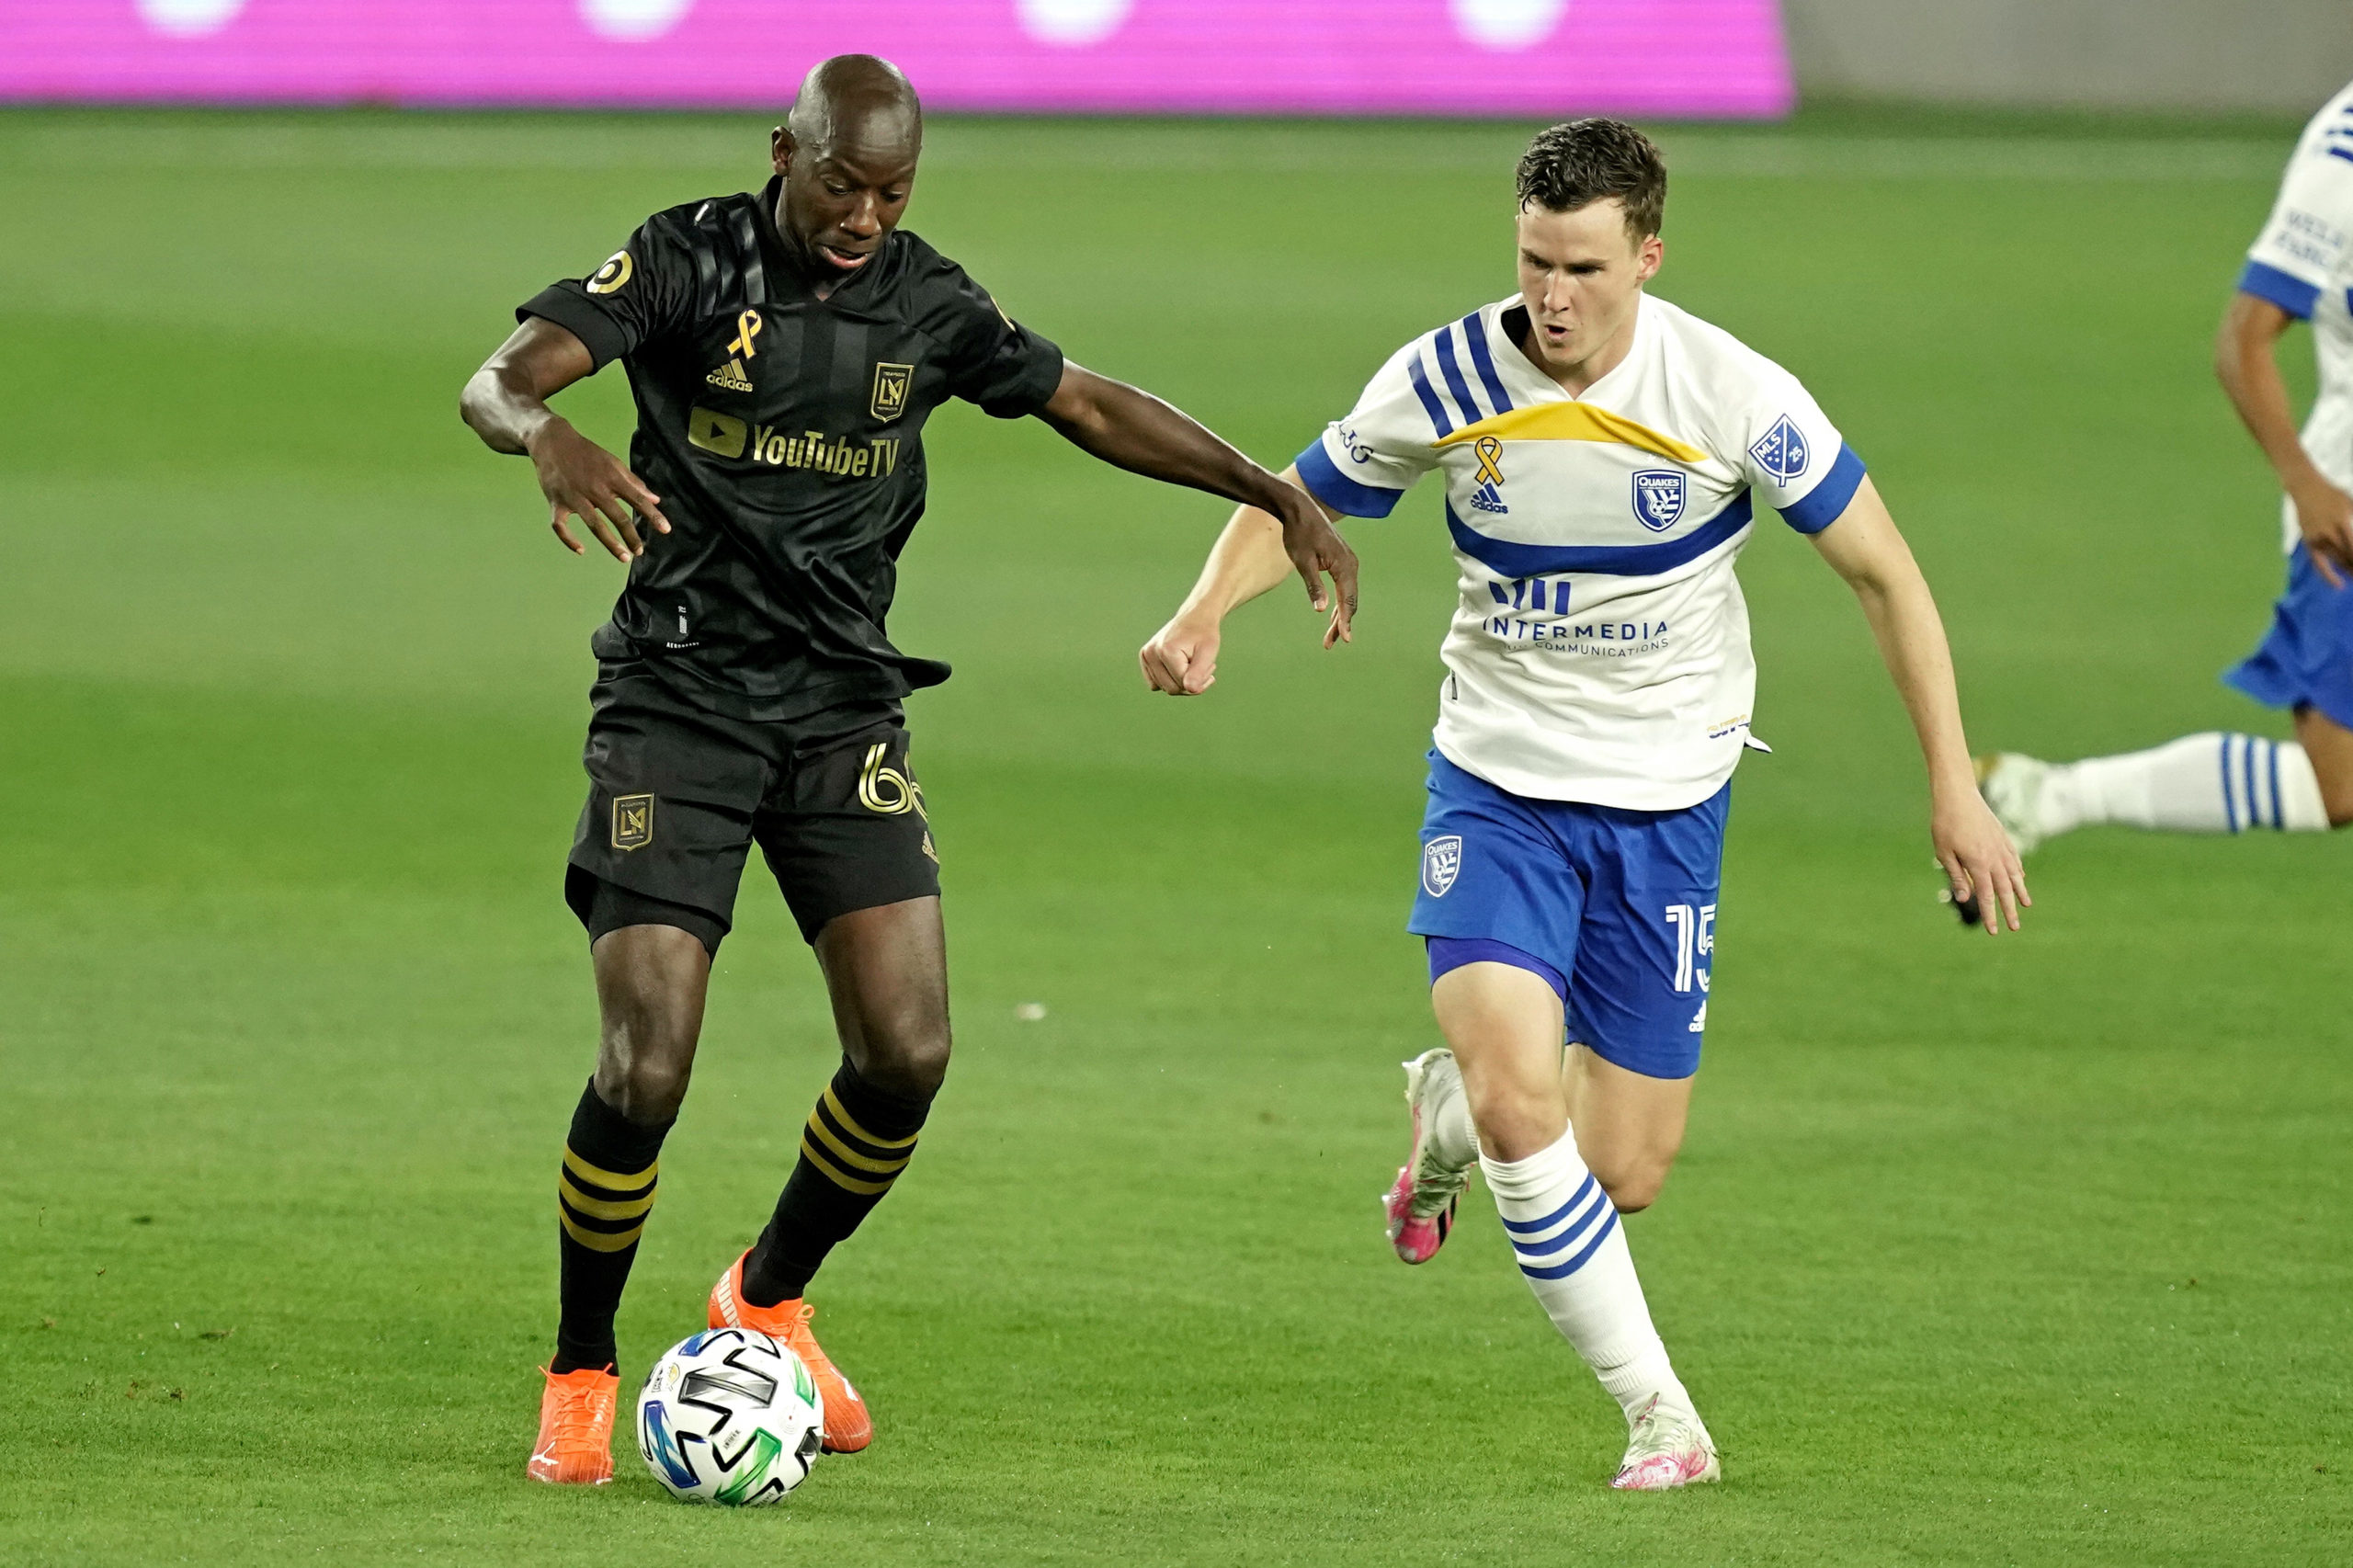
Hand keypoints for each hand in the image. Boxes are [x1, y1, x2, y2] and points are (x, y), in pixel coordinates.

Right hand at [528, 418, 670, 561]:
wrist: (552, 442)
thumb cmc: (587, 454)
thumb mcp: (613, 463)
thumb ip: (634, 483)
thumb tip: (655, 500)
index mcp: (611, 478)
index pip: (637, 499)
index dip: (652, 515)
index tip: (666, 529)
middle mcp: (594, 489)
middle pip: (617, 516)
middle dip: (631, 536)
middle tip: (640, 551)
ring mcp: (574, 497)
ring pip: (594, 525)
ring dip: (610, 543)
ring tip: (624, 557)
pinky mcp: (556, 503)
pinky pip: (560, 526)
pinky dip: (569, 540)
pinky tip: (581, 550)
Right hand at [1140, 612, 1221, 694]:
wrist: (1195, 617)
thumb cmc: (1204, 635)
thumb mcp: (1208, 653)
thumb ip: (1199, 673)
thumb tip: (1190, 690)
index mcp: (1166, 650)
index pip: (1183, 684)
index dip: (1201, 680)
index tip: (1211, 666)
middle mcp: (1151, 653)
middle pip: (1172, 689)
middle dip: (1190, 682)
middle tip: (1202, 666)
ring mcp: (1145, 655)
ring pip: (1165, 688)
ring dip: (1181, 682)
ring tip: (1191, 664)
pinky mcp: (1145, 658)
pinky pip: (1156, 684)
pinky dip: (1170, 680)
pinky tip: (1179, 667)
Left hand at [1266, 484, 1359, 642]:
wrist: (1299, 509)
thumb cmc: (1298, 534)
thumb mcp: (1302, 562)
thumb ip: (1313, 586)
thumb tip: (1321, 609)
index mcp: (1344, 565)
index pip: (1348, 600)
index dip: (1345, 621)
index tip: (1344, 639)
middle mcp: (1351, 564)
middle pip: (1350, 601)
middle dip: (1341, 623)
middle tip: (1330, 644)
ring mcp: (1348, 562)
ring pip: (1348, 595)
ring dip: (1339, 615)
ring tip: (1329, 637)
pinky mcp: (1341, 561)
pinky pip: (1344, 587)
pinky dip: (1339, 602)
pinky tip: (1331, 614)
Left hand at [1934, 789, 2029, 934]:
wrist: (1957, 795)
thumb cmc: (1945, 824)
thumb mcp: (1944, 853)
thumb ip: (1956, 876)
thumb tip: (1965, 899)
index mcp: (1978, 864)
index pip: (1986, 896)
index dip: (1991, 915)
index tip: (1994, 931)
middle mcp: (1994, 858)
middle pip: (2005, 889)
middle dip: (2009, 910)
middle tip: (2015, 928)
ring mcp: (2001, 847)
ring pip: (2014, 874)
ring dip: (2020, 891)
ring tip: (2026, 905)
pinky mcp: (2002, 837)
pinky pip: (2013, 858)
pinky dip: (2018, 870)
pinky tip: (2021, 877)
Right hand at [2287, 469, 2352, 587]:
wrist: (2305, 490)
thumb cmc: (2333, 495)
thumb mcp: (2351, 505)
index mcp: (2342, 522)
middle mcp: (2329, 534)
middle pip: (2348, 557)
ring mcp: (2317, 539)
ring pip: (2337, 561)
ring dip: (2349, 570)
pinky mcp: (2309, 543)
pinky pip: (2319, 564)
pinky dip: (2329, 576)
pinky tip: (2338, 585)